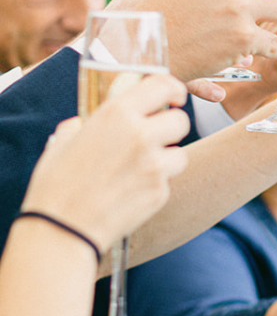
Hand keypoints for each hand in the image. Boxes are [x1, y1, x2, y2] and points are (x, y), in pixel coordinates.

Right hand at [21, 75, 189, 253]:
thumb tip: (82, 124)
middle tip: (157, 136)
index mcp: (116, 114)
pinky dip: (155, 184)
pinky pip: (167, 181)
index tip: (174, 96)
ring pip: (179, 153)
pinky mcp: (159, 193)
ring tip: (140, 168)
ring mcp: (154, 166)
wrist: (62, 230)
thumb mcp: (62, 143)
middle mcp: (141, 135)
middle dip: (171, 127)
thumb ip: (81, 126)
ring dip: (166, 158)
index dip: (173, 89)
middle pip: (181, 120)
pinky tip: (131, 191)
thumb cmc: (55, 185)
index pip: (163, 85)